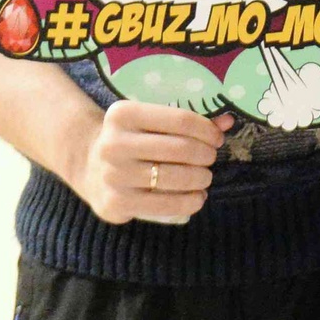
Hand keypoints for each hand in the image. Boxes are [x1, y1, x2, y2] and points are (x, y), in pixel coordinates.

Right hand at [63, 99, 223, 225]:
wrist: (90, 166)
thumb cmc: (133, 139)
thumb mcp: (152, 122)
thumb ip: (189, 121)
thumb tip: (229, 121)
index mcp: (123, 114)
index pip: (181, 120)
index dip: (207, 131)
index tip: (217, 139)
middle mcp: (113, 143)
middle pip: (181, 149)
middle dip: (206, 155)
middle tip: (211, 159)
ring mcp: (112, 175)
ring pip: (175, 178)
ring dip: (201, 178)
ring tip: (205, 177)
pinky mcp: (114, 203)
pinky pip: (165, 205)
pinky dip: (190, 201)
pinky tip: (198, 197)